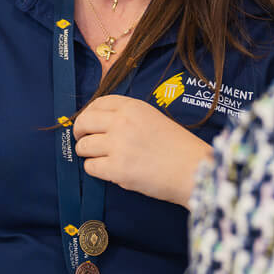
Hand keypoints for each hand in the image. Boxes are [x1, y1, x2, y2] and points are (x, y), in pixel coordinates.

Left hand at [72, 95, 211, 205]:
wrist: (194, 170)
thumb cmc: (178, 147)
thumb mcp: (153, 118)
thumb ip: (128, 116)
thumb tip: (99, 123)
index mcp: (132, 107)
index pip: (97, 103)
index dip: (88, 114)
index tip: (89, 123)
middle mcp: (122, 122)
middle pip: (83, 122)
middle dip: (79, 132)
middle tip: (83, 140)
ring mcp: (118, 146)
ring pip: (83, 146)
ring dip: (87, 153)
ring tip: (99, 158)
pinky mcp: (117, 170)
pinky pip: (90, 167)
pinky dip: (96, 170)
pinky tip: (108, 170)